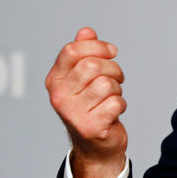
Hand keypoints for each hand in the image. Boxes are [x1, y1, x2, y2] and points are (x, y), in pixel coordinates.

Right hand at [46, 27, 126, 177]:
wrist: (95, 146)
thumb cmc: (91, 105)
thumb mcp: (83, 78)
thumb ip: (83, 52)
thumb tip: (86, 31)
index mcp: (55, 80)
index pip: (72, 51)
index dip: (98, 47)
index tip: (111, 52)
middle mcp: (59, 96)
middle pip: (94, 66)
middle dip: (113, 69)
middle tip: (116, 79)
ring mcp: (73, 113)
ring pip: (107, 84)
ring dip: (117, 89)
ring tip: (111, 97)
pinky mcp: (90, 127)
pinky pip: (116, 103)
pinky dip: (121, 105)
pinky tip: (113, 112)